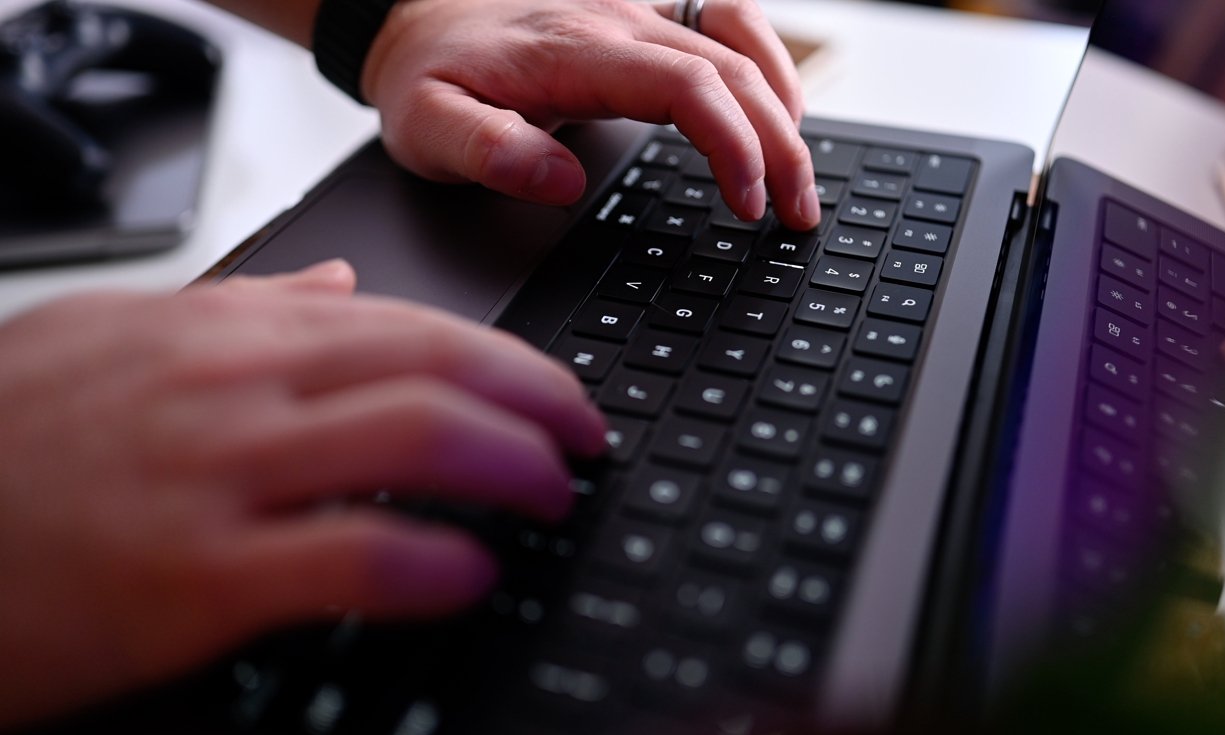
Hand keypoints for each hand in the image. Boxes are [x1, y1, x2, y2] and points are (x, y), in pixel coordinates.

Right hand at [0, 261, 606, 728]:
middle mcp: (231, 386)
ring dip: (511, 468)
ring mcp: (213, 475)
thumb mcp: (117, 340)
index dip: (506, 358)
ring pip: (413, 440)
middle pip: (432, 367)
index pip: (406, 320)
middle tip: (585, 441)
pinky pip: (350, 558)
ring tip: (554, 495)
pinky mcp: (190, 577)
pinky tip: (470, 574)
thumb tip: (339, 284)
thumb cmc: (6, 443)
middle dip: (536, 402)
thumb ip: (241, 308)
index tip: (554, 394)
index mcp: (222, 331)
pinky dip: (432, 565)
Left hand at [361, 0, 820, 229]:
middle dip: (781, 143)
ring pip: (742, 36)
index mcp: (574, 49)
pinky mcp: (643, 12)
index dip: (734, 143)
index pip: (686, 85)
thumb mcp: (427, 124)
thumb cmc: (427, 74)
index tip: (750, 204)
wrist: (413, 15)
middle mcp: (617, 18)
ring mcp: (635, 8)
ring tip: (799, 169)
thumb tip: (559, 182)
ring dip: (784, 99)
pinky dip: (766, 62)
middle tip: (799, 212)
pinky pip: (726, 18)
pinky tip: (776, 107)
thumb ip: (488, 151)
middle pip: (732, 66)